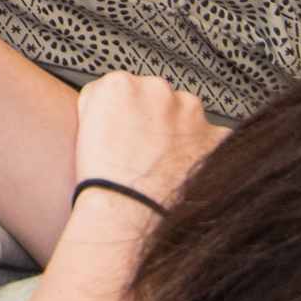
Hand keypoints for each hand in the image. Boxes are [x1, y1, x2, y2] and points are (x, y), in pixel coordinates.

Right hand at [70, 73, 223, 215]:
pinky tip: (186, 171)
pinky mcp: (217, 138)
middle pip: (158, 98)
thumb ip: (101, 101)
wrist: (131, 215)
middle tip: (144, 150)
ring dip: (181, 133)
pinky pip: (214, 140)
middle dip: (155, 119)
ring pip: (188, 116)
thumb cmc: (105, 181)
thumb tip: (115, 99)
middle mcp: (159, 91)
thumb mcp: (83, 127)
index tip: (125, 131)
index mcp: (122, 85)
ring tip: (165, 165)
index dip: (124, 113)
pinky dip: (204, 153)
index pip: (125, 87)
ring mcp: (192, 115)